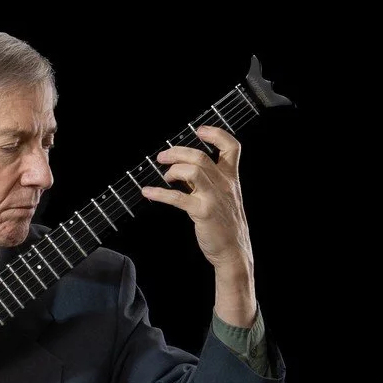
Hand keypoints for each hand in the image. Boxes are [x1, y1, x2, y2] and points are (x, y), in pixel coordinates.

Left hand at [140, 124, 257, 327]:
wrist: (234, 252)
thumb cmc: (225, 226)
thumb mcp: (223, 199)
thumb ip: (206, 183)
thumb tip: (181, 172)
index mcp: (231, 179)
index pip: (232, 147)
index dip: (216, 134)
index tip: (200, 130)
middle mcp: (224, 184)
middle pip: (201, 156)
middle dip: (178, 152)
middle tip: (162, 157)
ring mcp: (214, 197)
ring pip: (193, 170)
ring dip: (172, 169)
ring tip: (164, 177)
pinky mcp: (203, 212)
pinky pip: (178, 197)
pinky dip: (160, 192)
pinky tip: (148, 191)